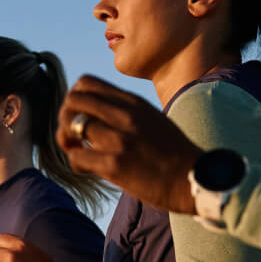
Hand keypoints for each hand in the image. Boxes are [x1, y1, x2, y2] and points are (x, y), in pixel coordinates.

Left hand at [56, 75, 199, 213]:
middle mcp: (124, 115)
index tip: (82, 115)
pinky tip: (88, 169)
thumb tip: (99, 110)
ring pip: (70, 127)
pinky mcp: (114, 164)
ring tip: (79, 151)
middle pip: (72, 101)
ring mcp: (118, 139)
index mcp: (133, 102)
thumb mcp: (152, 117)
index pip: (86, 82)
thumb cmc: (173, 152)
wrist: (194, 178)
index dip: (75, 98)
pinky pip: (76, 156)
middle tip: (74, 135)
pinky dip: (76, 163)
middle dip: (65, 118)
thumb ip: (127, 110)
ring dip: (67, 141)